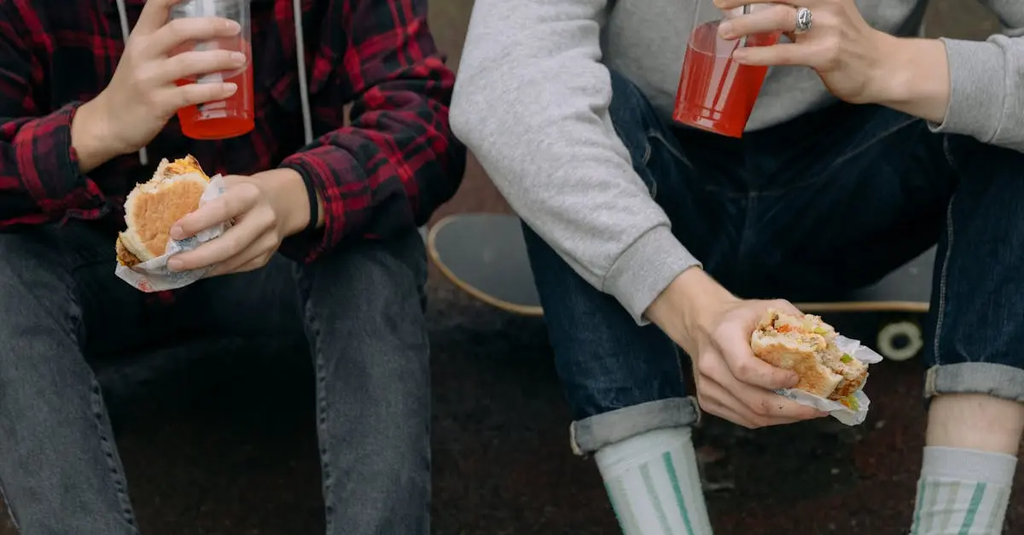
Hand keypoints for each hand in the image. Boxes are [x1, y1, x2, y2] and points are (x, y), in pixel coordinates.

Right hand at [72, 0, 244, 167]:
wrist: (109, 122)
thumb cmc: (135, 87)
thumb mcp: (143, 58)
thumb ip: (167, 45)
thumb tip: (210, 37)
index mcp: (140, 37)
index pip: (156, 6)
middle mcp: (142, 53)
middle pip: (178, 30)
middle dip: (211, 26)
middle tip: (235, 29)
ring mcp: (149, 78)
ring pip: (189, 62)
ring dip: (219, 59)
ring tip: (241, 60)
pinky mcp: (157, 103)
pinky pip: (190, 93)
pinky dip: (214, 90)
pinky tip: (230, 88)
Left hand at [166, 169, 312, 275]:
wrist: (283, 201)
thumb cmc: (245, 191)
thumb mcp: (229, 183)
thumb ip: (206, 196)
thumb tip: (170, 214)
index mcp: (250, 194)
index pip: (223, 209)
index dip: (198, 222)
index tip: (174, 232)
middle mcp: (263, 218)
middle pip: (230, 244)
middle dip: (198, 256)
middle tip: (173, 262)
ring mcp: (268, 240)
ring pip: (233, 261)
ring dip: (204, 267)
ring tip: (180, 268)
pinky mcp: (266, 256)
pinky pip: (237, 267)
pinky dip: (215, 270)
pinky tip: (199, 269)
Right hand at [646, 269, 824, 428]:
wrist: (704, 324)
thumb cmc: (742, 316)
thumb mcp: (769, 308)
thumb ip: (798, 323)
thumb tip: (833, 346)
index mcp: (723, 336)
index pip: (745, 368)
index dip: (774, 379)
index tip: (798, 379)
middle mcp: (710, 364)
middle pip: (752, 399)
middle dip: (791, 409)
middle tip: (819, 409)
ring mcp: (706, 386)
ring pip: (750, 415)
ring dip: (784, 418)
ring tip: (809, 412)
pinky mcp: (707, 401)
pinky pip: (744, 419)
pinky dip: (770, 420)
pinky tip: (787, 412)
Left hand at [714, 0, 889, 104]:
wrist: (881, 66)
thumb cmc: (845, 39)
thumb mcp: (823, 11)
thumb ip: (793, 6)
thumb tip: (756, 5)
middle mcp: (826, 2)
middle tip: (719, 2)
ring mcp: (827, 27)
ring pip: (780, 18)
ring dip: (747, 23)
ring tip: (724, 31)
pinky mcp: (825, 54)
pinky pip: (786, 53)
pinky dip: (760, 53)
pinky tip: (741, 55)